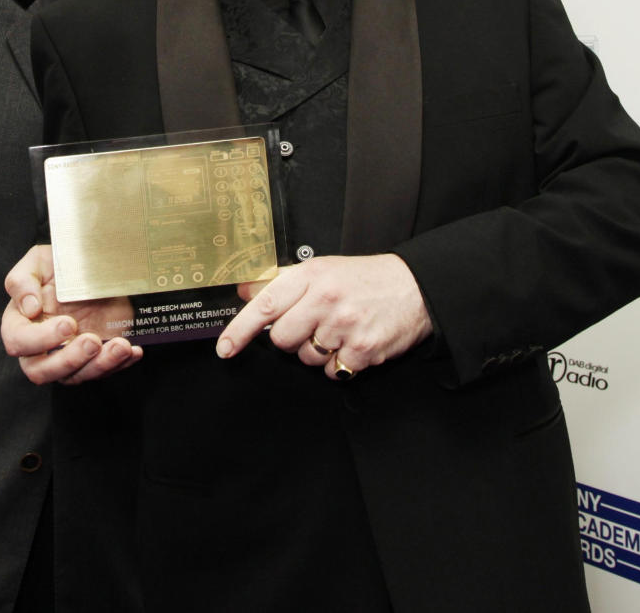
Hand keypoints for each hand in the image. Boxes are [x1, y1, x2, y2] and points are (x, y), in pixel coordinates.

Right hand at [1, 245, 142, 384]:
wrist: (89, 268)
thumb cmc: (56, 267)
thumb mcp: (37, 262)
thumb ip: (23, 281)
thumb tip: (29, 308)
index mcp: (20, 324)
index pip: (18, 342)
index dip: (41, 339)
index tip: (68, 323)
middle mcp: (40, 348)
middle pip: (42, 371)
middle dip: (70, 360)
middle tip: (93, 341)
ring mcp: (67, 356)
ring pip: (76, 376)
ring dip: (99, 365)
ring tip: (120, 346)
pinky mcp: (93, 358)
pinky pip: (103, 371)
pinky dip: (119, 363)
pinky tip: (132, 351)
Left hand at [215, 253, 431, 379]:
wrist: (414, 287)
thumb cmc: (364, 278)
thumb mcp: (322, 269)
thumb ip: (283, 282)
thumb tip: (245, 291)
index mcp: (312, 276)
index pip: (265, 305)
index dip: (239, 330)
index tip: (225, 348)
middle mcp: (326, 300)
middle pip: (282, 340)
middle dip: (291, 339)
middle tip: (312, 324)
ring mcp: (345, 326)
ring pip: (306, 358)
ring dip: (316, 351)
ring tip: (337, 330)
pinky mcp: (363, 351)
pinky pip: (332, 372)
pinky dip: (338, 364)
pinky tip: (352, 343)